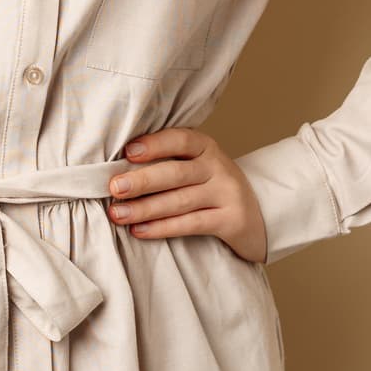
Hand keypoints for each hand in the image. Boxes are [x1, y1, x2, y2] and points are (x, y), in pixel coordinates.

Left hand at [105, 126, 269, 265]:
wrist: (257, 215)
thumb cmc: (210, 186)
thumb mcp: (195, 166)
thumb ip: (166, 161)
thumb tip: (116, 167)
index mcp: (205, 147)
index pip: (180, 139)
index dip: (154, 144)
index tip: (127, 151)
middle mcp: (218, 167)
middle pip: (176, 173)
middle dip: (142, 181)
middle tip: (114, 188)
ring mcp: (228, 194)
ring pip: (180, 201)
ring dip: (145, 209)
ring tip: (118, 214)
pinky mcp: (231, 220)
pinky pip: (192, 224)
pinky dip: (162, 228)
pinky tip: (139, 231)